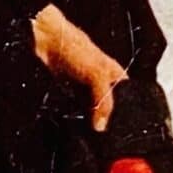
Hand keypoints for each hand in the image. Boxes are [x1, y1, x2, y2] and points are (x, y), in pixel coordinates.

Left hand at [32, 3, 124, 129]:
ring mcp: (84, 85)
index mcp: (116, 75)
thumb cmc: (75, 48)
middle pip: (106, 106)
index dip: (123, 114)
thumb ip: (103, 101)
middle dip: (103, 118)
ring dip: (87, 117)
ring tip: (87, 131)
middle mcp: (102, 81)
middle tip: (99, 132)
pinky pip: (74, 106)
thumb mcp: (97, 76)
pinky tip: (73, 122)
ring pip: (89, 108)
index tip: (118, 129)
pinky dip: (74, 113)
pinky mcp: (68, 89)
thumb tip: (101, 126)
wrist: (46, 40)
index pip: (126, 100)